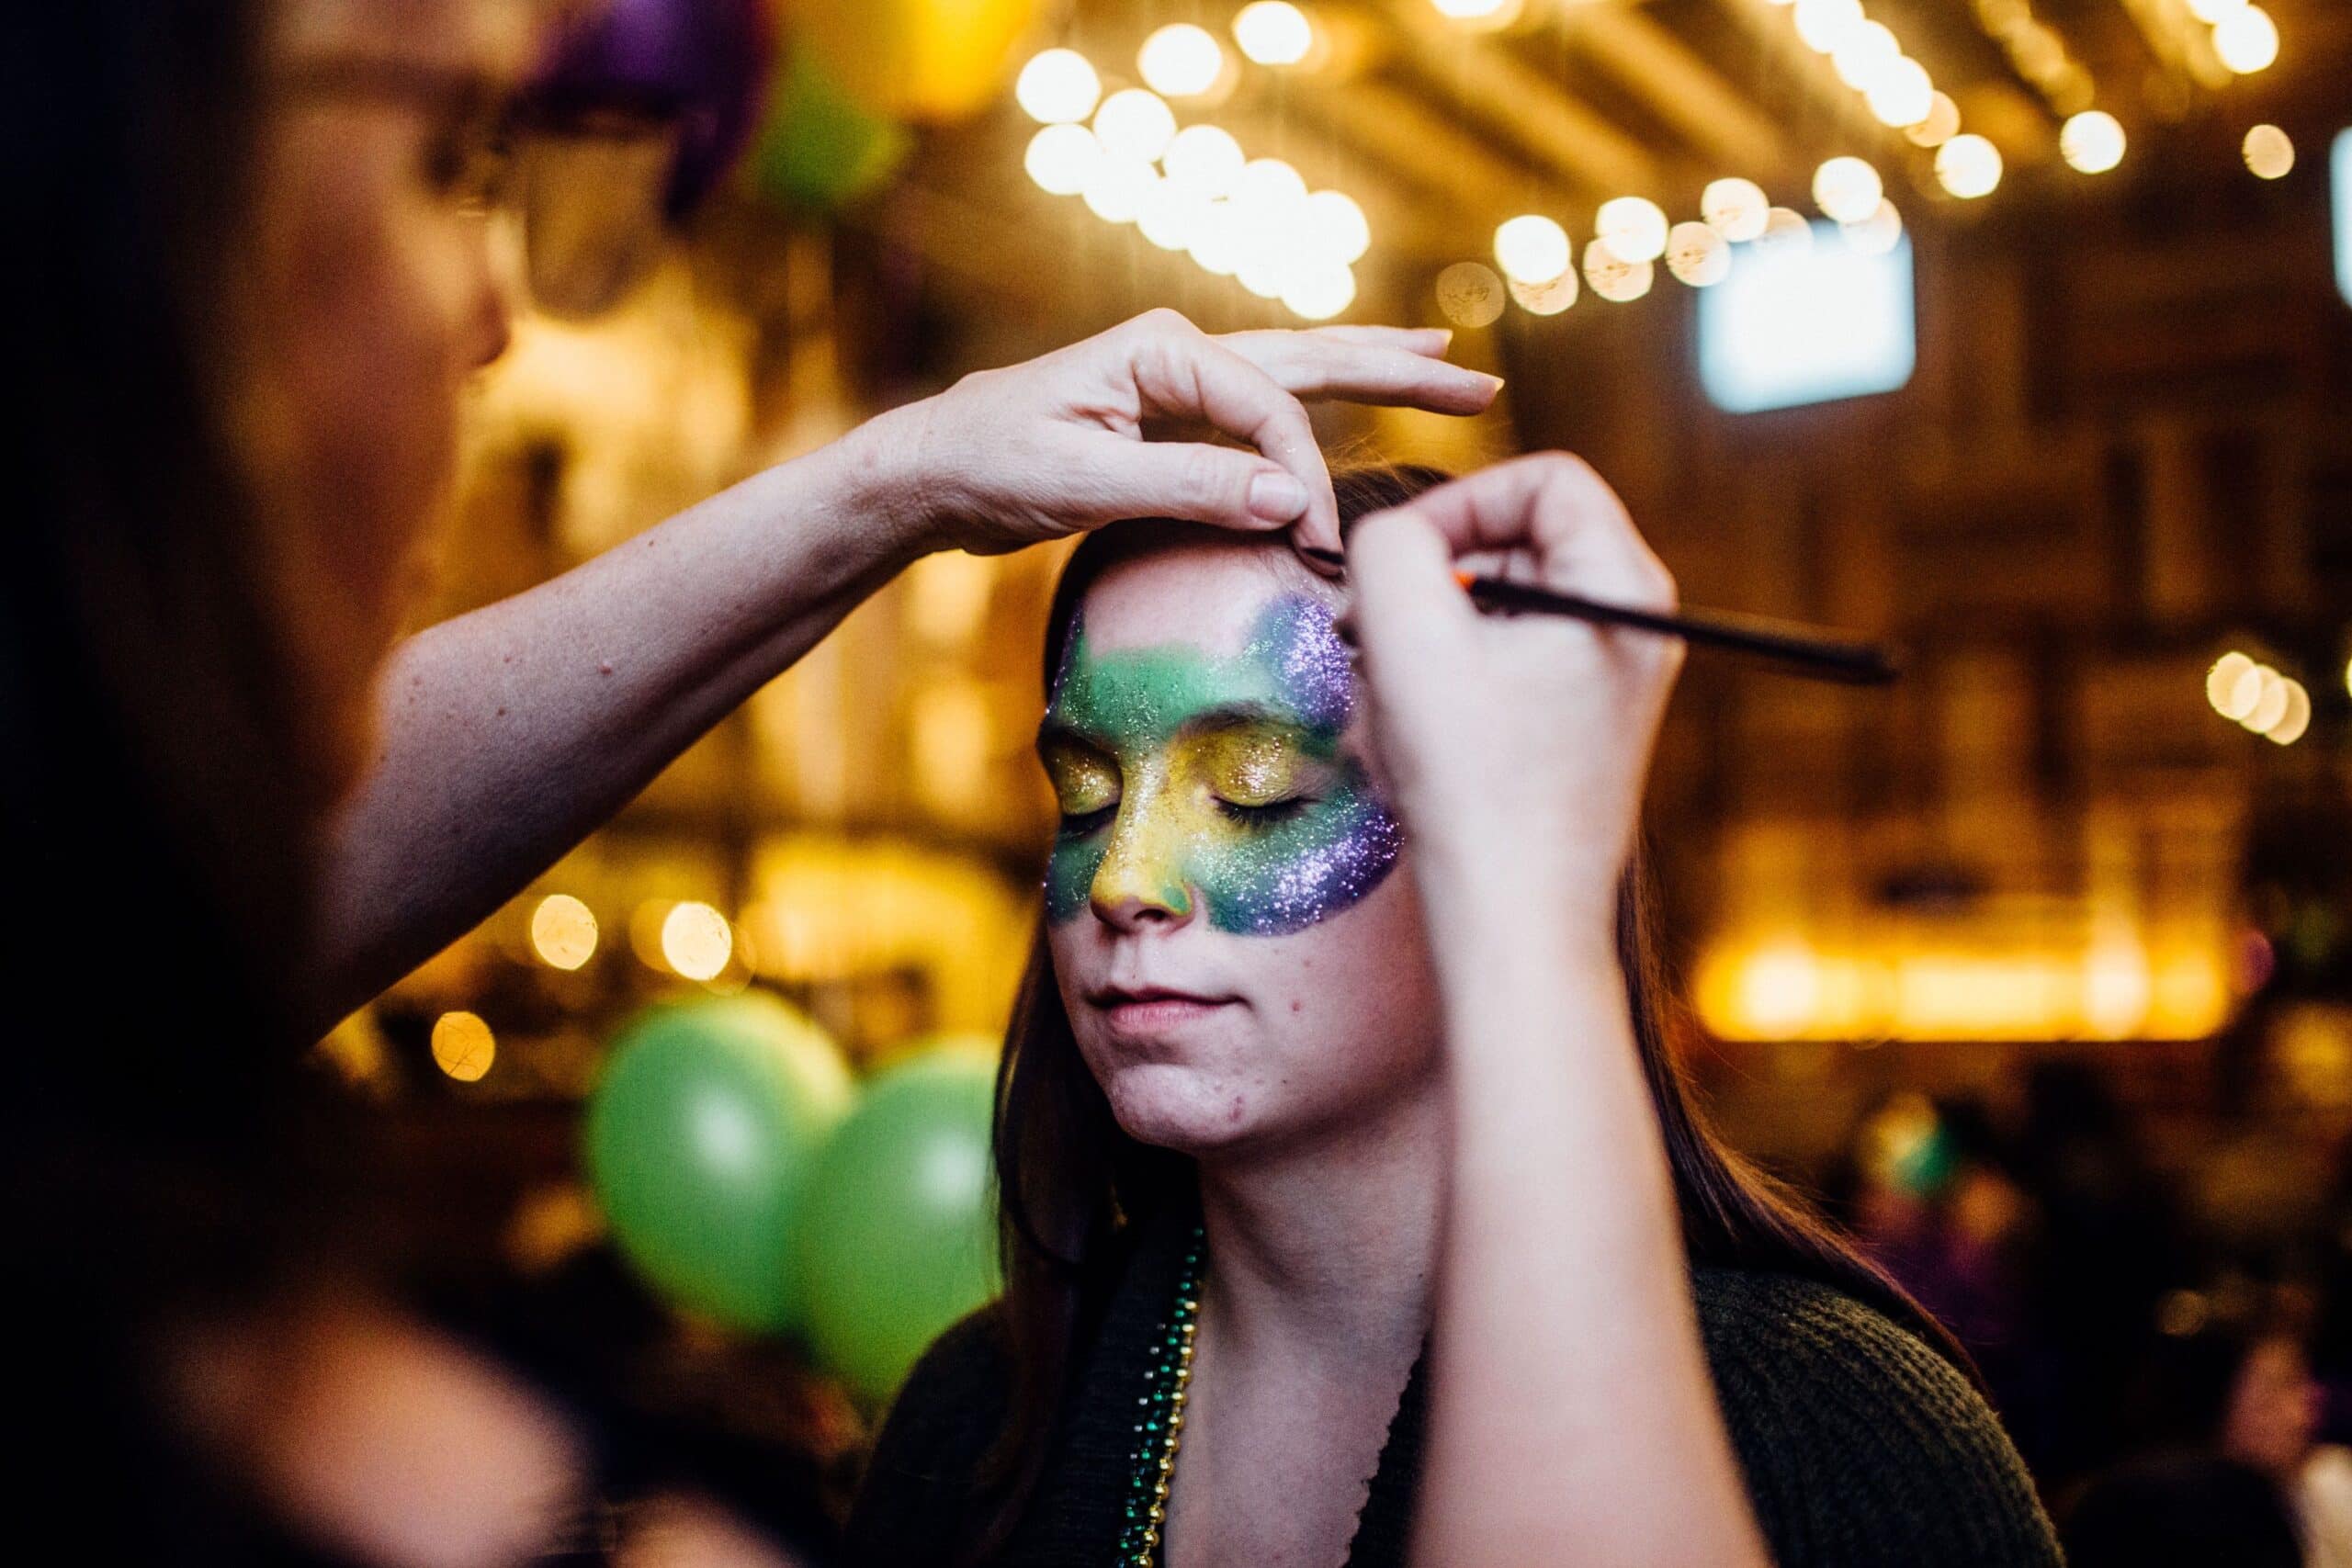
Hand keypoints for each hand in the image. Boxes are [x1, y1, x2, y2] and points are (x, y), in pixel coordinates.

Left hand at [875, 309, 1499, 557]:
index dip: (1304, 477)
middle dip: (1398, 370)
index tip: (1316, 547)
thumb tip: (1289, 495)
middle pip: (1313, 359)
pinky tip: (1359, 388)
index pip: (1270, 411)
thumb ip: (1189, 485)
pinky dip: (1324, 395)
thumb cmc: (990, 466)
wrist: (931, 469)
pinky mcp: (1177, 414)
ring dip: (1375, 369)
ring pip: (1300, 369)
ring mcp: (1182, 378)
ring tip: (1446, 360)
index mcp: (1163, 351)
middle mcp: (1182, 350)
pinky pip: (1271, 399)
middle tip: (1480, 380)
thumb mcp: (1082, 484)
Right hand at [1342, 453, 1680, 934]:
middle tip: (1379, 628)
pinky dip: (1451, 675)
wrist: (1514, 918)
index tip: (1401, 558)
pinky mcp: (1579, 723)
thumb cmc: (1474, 784)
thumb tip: (1392, 534)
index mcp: (1624, 587)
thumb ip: (1390, 542)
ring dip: (1435, 629)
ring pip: (1504, 601)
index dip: (1462, 499)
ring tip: (1401, 691)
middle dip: (1439, 571)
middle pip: (1523, 538)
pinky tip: (1423, 731)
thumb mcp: (1409, 634)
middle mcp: (1635, 624)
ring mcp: (1612, 678)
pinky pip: (1505, 658)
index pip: (1544, 478)